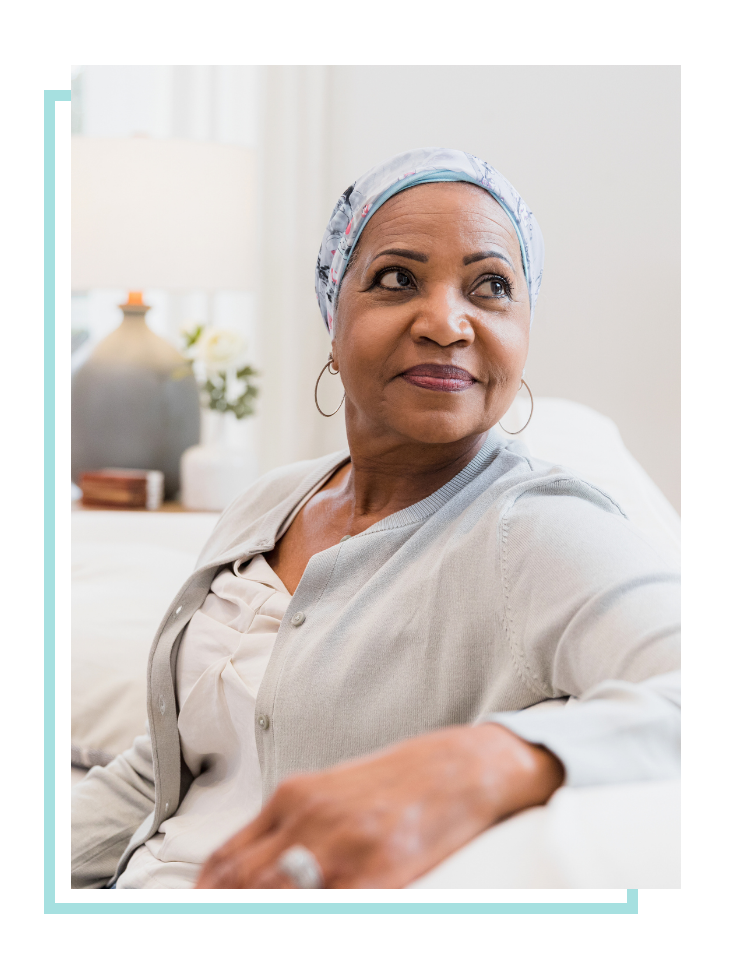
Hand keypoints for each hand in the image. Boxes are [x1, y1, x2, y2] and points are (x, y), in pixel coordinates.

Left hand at [195, 723, 563, 888]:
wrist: (461, 765)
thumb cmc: (400, 779)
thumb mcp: (333, 790)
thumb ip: (292, 822)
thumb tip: (253, 862)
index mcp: (295, 795)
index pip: (227, 856)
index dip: (207, 888)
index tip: (204, 898)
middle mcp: (312, 818)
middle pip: (245, 880)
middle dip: (232, 902)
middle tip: (226, 914)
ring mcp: (345, 846)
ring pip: (279, 893)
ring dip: (268, 904)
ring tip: (268, 909)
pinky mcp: (382, 870)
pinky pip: (336, 903)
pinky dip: (325, 907)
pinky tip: (330, 903)